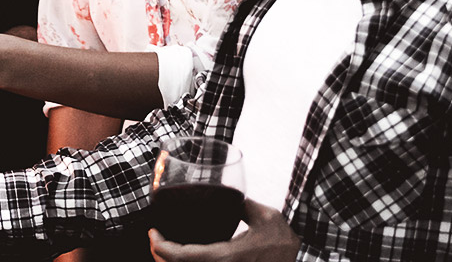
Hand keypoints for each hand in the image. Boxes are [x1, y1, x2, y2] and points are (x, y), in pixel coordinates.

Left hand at [149, 198, 299, 261]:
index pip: (183, 257)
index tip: (153, 234)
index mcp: (227, 257)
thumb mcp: (265, 215)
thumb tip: (231, 195)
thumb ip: (242, 204)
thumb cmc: (283, 241)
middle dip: (160, 257)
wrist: (297, 260)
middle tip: (155, 240)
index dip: (161, 247)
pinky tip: (184, 257)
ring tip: (165, 248)